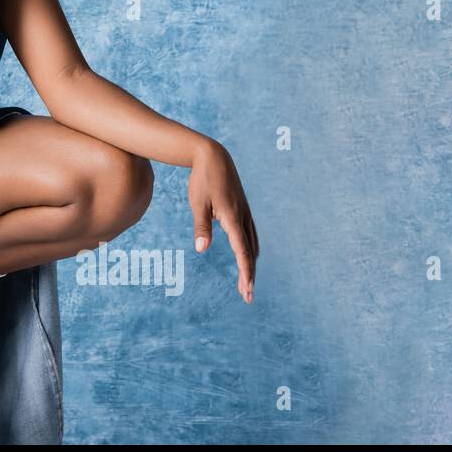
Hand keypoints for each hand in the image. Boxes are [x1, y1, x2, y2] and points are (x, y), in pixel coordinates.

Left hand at [188, 140, 259, 303]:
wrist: (212, 156)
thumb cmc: (202, 180)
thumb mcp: (197, 203)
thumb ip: (201, 227)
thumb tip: (202, 249)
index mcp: (232, 218)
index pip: (242, 252)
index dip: (246, 273)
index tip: (248, 290)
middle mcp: (243, 217)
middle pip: (250, 252)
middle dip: (250, 274)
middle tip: (247, 295)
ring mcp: (245, 212)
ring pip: (253, 243)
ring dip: (251, 263)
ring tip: (247, 282)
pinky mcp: (243, 208)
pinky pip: (250, 233)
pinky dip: (251, 249)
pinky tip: (247, 255)